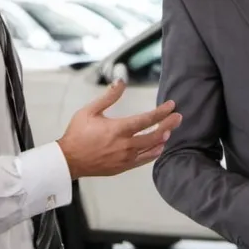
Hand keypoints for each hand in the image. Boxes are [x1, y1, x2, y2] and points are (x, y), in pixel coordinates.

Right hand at [57, 81, 182, 178]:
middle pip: (156, 135)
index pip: (147, 119)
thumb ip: (108, 96)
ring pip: (153, 148)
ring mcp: (126, 158)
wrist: (69, 160)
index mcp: (118, 129)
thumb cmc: (77, 134)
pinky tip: (159, 146)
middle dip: (169, 125)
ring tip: (169, 130)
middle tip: (178, 117)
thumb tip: (121, 81)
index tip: (172, 106)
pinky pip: (145, 160)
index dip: (162, 112)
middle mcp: (125, 145)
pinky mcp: (124, 167)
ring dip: (163, 138)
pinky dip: (154, 152)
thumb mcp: (89, 111)